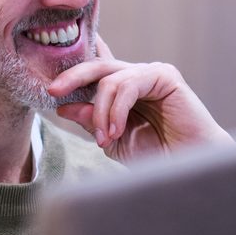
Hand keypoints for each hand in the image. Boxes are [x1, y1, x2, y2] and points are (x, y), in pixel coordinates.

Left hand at [48, 35, 233, 161]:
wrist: (187, 168)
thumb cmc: (155, 155)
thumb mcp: (113, 140)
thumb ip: (92, 121)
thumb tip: (63, 105)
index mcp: (122, 89)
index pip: (94, 68)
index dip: (73, 65)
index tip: (48, 75)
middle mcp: (134, 76)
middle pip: (96, 66)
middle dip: (71, 77)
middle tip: (53, 91)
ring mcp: (150, 73)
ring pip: (109, 79)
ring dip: (101, 111)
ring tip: (105, 139)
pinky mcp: (164, 75)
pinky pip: (128, 84)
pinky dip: (117, 109)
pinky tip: (116, 130)